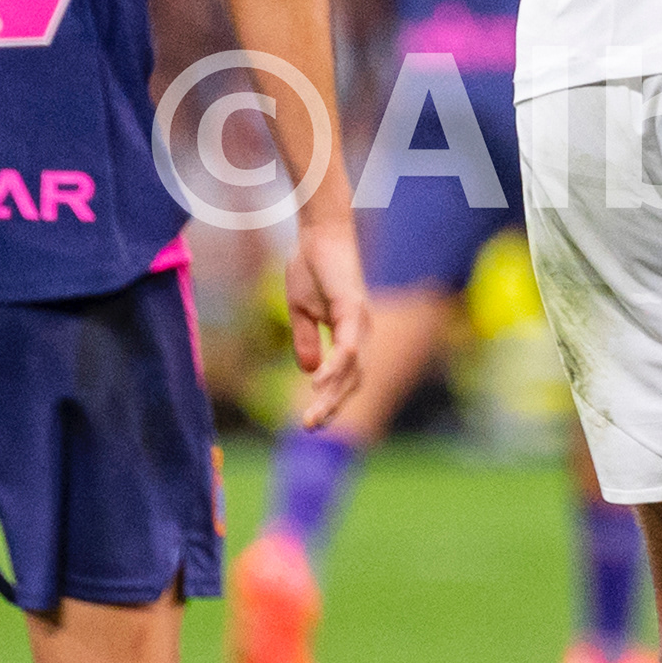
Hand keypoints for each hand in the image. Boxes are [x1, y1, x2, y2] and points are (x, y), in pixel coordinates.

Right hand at [283, 215, 369, 428]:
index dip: (330, 399)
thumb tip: (309, 372)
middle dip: (332, 406)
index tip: (311, 422)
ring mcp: (359, 321)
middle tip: (309, 428)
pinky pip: (346, 345)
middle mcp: (360, 332)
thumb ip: (306, 341)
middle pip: (352, 380)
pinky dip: (335, 366)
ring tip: (313, 417)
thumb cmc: (310, 268)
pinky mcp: (352, 308)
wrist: (318, 233)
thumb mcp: (301, 311)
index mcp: (349, 334)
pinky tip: (319, 383)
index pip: (345, 377)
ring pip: (352, 369)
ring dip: (332, 395)